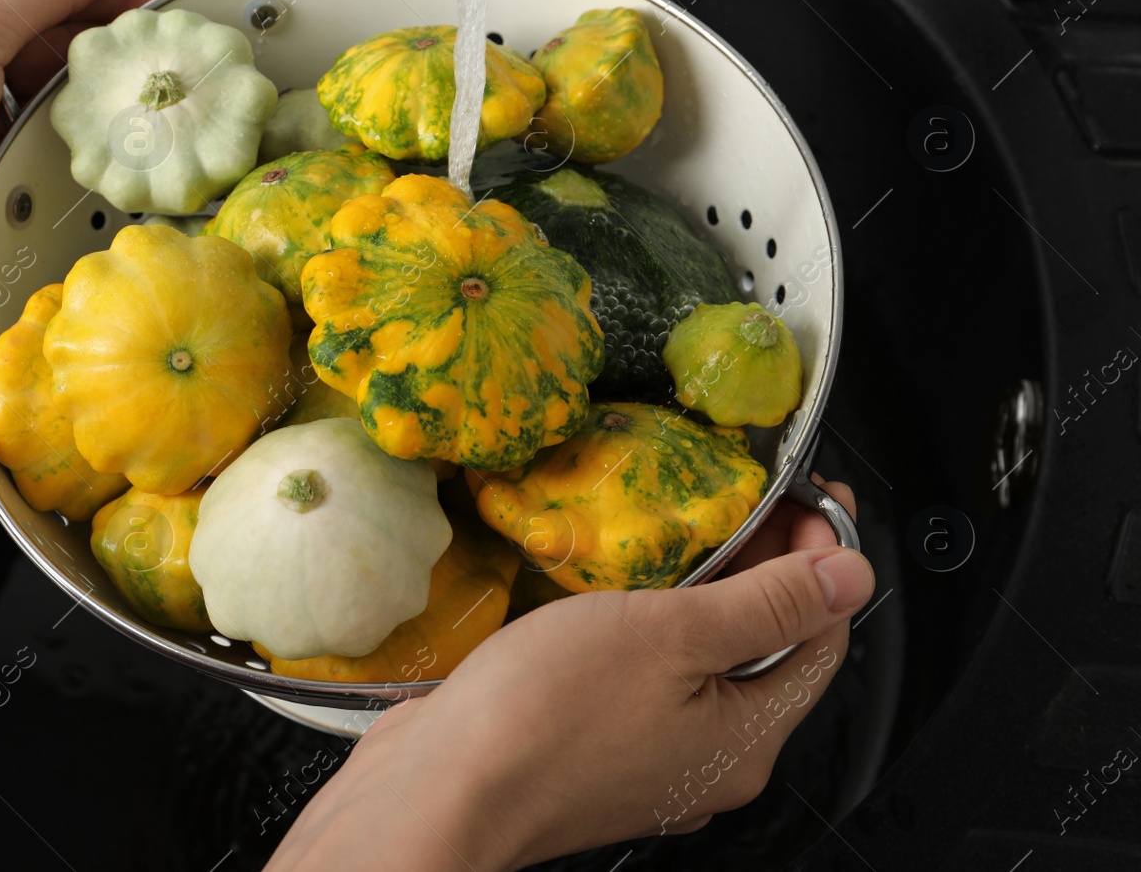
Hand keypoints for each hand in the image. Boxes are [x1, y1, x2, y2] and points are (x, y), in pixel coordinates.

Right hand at [266, 480, 873, 870]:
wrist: (439, 791)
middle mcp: (706, 762)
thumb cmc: (543, 720)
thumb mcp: (670, 635)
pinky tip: (609, 592)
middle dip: (760, 569)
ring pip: (696, 664)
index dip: (824, 560)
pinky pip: (639, 680)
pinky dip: (640, 630)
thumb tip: (850, 576)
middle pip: (761, 650)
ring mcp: (646, 760)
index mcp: (747, 740)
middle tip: (739, 499)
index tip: (809, 497)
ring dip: (695, 595)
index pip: (821, 637)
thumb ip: (766, 603)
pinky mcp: (590, 750)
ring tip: (672, 531)